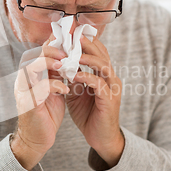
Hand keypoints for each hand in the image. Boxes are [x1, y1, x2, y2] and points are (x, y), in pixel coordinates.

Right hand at [12, 33, 69, 169]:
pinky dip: (54, 86)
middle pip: (31, 55)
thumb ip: (56, 73)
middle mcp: (23, 81)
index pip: (37, 52)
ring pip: (31, 68)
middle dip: (50, 50)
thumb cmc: (46, 113)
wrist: (38, 139)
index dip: (51, 43)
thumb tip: (67, 54)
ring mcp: (23, 92)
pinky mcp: (28, 104)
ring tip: (64, 66)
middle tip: (67, 52)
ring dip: (49, 64)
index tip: (68, 39)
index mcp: (29, 75)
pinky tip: (66, 90)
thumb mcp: (53, 88)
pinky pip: (39, 89)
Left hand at [66, 35, 123, 167]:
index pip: (97, 51)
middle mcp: (110, 78)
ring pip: (103, 65)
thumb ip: (71, 76)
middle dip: (86, 43)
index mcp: (103, 74)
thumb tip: (58, 62)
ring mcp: (112, 88)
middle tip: (72, 34)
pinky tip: (74, 74)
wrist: (100, 138)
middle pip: (101, 54)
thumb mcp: (76, 91)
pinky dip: (86, 76)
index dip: (85, 41)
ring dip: (87, 57)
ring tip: (72, 51)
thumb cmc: (88, 114)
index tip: (70, 32)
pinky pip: (99, 83)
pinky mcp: (109, 100)